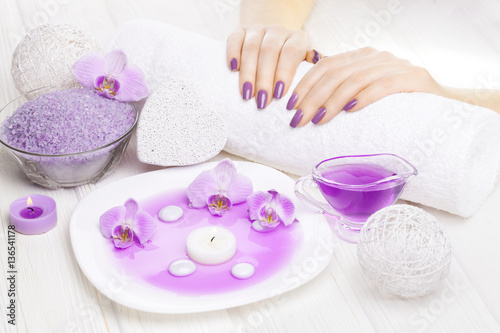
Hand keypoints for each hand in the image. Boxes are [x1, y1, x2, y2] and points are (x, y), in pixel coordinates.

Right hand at [226, 24, 317, 108]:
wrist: (276, 43)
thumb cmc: (292, 66)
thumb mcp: (306, 67)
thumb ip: (312, 74)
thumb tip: (315, 87)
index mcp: (298, 38)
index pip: (291, 53)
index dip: (284, 73)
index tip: (279, 95)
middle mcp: (279, 31)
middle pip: (269, 51)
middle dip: (264, 79)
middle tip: (261, 101)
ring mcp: (259, 29)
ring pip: (251, 47)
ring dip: (248, 73)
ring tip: (246, 94)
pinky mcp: (241, 30)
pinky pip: (234, 38)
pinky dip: (232, 52)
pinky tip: (233, 69)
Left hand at [286, 47, 444, 126]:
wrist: (441, 106)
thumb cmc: (395, 106)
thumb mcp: (365, 95)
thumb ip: (343, 94)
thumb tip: (308, 110)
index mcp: (360, 58)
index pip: (324, 65)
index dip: (305, 85)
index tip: (290, 106)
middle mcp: (375, 57)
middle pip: (335, 74)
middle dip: (312, 98)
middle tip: (298, 120)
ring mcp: (395, 65)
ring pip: (354, 80)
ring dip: (332, 101)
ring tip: (318, 120)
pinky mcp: (413, 78)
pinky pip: (383, 85)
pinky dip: (364, 97)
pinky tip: (350, 110)